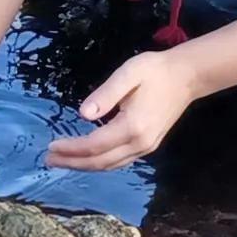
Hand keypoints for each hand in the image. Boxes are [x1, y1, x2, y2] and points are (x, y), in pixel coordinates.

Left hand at [47, 49, 198, 170]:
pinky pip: (120, 161)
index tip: (51, 147)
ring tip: (62, 161)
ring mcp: (146, 147)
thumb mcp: (128, 74)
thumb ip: (105, 95)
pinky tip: (88, 157)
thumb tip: (83, 114)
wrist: (187, 76)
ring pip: (110, 165)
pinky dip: (100, 162)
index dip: (71, 148)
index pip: (94, 145)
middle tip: (49, 160)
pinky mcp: (149, 145)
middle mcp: (139, 143)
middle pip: (100, 161)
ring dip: (85, 165)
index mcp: (132, 125)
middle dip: (73, 162)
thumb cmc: (155, 70)